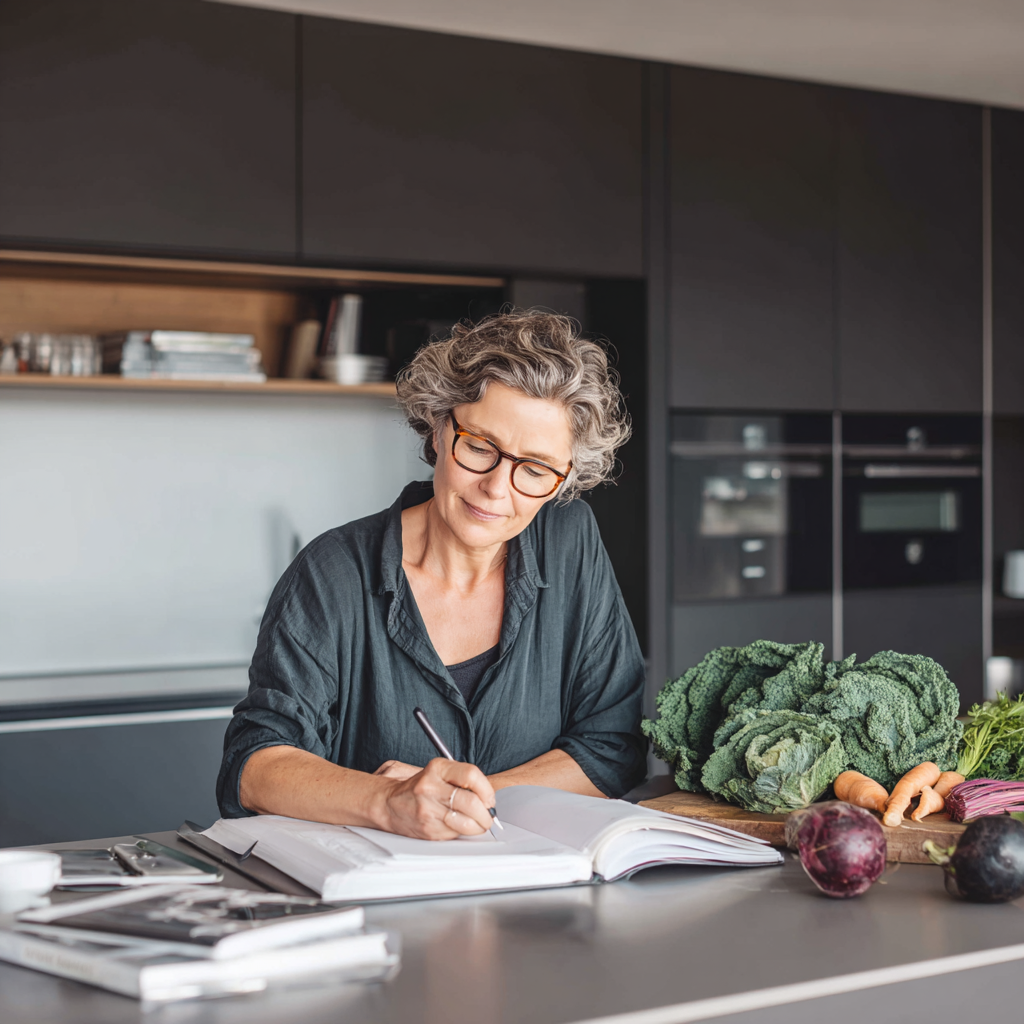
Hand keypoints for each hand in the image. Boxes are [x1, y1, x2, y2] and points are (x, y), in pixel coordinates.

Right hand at [375, 758, 495, 839]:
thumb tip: (488, 796)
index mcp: (437, 769)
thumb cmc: (419, 788)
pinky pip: (455, 834)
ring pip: (466, 823)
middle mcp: (431, 788)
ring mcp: (428, 810)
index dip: (487, 790)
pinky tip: (457, 826)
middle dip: (486, 814)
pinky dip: (462, 832)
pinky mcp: (428, 829)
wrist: (390, 804)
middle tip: (488, 816)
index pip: (471, 775)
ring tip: (478, 823)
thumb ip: (463, 779)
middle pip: (472, 802)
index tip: (489, 799)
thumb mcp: (439, 772)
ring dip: (478, 826)